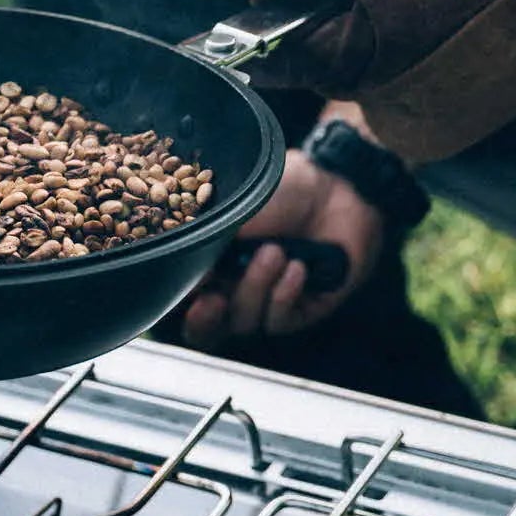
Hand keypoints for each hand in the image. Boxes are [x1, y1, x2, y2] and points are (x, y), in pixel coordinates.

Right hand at [182, 149, 383, 348]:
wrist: (333, 187)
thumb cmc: (281, 190)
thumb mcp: (233, 211)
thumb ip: (205, 244)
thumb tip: (185, 278)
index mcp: (210, 266)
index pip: (185, 303)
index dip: (182, 309)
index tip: (192, 296)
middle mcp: (233, 289)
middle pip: (207, 329)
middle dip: (207, 319)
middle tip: (214, 300)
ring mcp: (266, 302)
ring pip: (245, 321)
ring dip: (255, 287)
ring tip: (274, 251)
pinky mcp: (301, 311)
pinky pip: (280, 320)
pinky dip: (284, 294)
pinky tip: (297, 268)